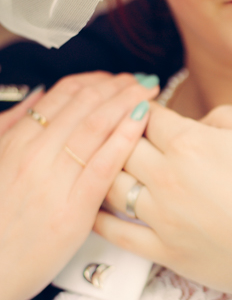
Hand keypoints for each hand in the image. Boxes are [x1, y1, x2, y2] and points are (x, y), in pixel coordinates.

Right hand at [0, 72, 156, 299]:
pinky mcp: (72, 209)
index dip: (94, 81)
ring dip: (126, 103)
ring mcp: (53, 181)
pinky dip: (123, 139)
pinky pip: (102, 166)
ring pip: (94, 128)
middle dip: (117, 87)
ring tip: (148, 92)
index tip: (114, 78)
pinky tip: (142, 122)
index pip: (61, 96)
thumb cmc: (0, 221)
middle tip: (141, 80)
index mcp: (17, 142)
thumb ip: (11, 127)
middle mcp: (34, 154)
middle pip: (83, 106)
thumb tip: (37, 97)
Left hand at [96, 103, 231, 299]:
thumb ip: (227, 115)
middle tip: (125, 134)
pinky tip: (94, 207)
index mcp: (193, 144)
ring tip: (107, 164)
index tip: (144, 109)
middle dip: (122, 135)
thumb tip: (200, 120)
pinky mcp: (165, 252)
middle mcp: (169, 178)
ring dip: (106, 170)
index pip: (149, 117)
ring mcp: (163, 218)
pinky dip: (100, 217)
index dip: (144, 108)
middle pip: (123, 146)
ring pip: (111, 185)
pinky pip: (117, 233)